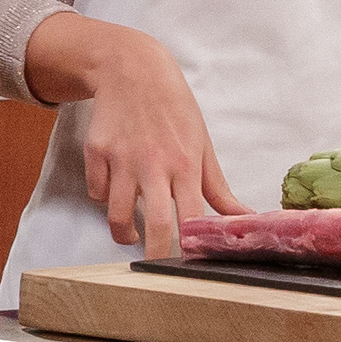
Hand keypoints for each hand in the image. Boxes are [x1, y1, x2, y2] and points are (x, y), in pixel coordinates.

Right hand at [71, 22, 246, 256]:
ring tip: (134, 231)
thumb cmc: (174, 110)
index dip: (192, 248)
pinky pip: (98, 193)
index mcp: (185, 164)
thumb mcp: (202, 145)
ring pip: (117, 216)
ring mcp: (121, 160)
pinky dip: (106, 198)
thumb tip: (245, 219)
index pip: (192, 218)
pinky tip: (118, 188)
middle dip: (158, 256)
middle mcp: (153, 164)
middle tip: (157, 270)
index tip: (192, 266)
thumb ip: (219, 189)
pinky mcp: (95, 153)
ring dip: (125, 232)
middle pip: (157, 226)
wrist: (133, 70)